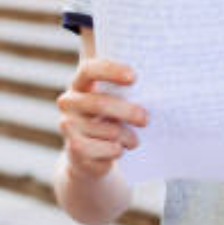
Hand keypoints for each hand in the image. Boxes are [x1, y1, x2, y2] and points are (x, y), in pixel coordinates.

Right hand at [55, 57, 145, 179]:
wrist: (94, 154)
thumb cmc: (113, 117)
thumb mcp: (118, 100)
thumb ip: (127, 89)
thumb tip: (155, 80)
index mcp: (81, 83)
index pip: (89, 70)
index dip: (110, 71)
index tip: (134, 77)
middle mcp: (69, 102)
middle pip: (99, 104)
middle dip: (127, 112)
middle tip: (145, 119)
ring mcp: (68, 125)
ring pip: (106, 130)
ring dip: (127, 137)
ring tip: (134, 140)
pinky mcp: (74, 148)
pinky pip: (101, 149)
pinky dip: (115, 150)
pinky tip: (120, 149)